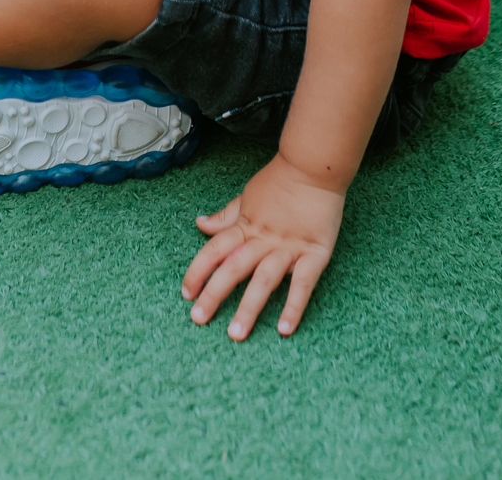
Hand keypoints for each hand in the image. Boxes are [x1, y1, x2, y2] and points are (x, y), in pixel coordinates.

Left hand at [180, 152, 343, 339]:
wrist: (314, 166)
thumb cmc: (280, 181)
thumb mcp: (248, 195)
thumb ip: (226, 216)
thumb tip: (201, 224)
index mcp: (246, 225)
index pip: (214, 250)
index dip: (198, 271)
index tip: (186, 293)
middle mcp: (264, 238)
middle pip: (234, 268)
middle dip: (214, 295)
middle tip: (199, 319)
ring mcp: (289, 247)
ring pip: (264, 280)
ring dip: (249, 307)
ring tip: (236, 333)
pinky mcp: (315, 253)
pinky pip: (303, 283)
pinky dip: (294, 306)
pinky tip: (285, 328)